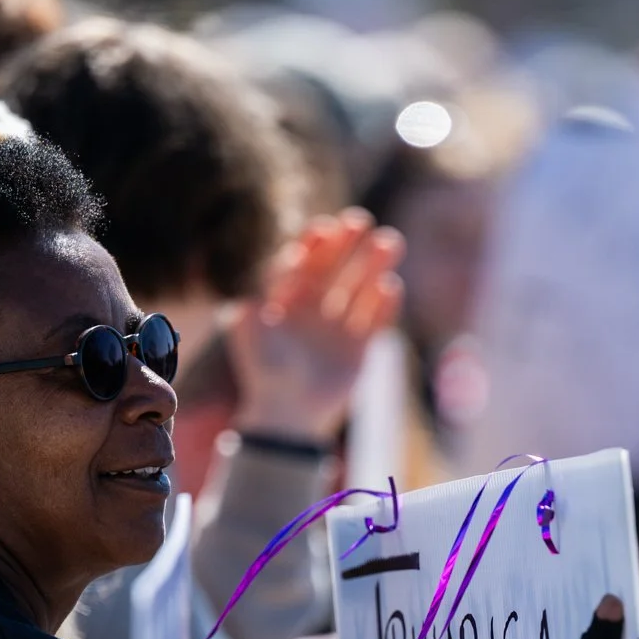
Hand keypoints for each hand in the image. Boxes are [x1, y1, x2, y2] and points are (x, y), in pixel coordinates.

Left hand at [228, 210, 404, 441]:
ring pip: (359, 288)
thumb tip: (247, 294)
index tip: (324, 228)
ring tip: (389, 242)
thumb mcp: (250, 339)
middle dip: (347, 244)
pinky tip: (391, 285)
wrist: (286, 417)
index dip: (313, 244)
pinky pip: (375, 321)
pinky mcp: (358, 349)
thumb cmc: (264, 374)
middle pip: (334, 268)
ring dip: (373, 265)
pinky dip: (384, 304)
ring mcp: (337, 328)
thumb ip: (250, 312)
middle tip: (361, 221)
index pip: (301, 263)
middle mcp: (313, 309)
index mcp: (285, 302)